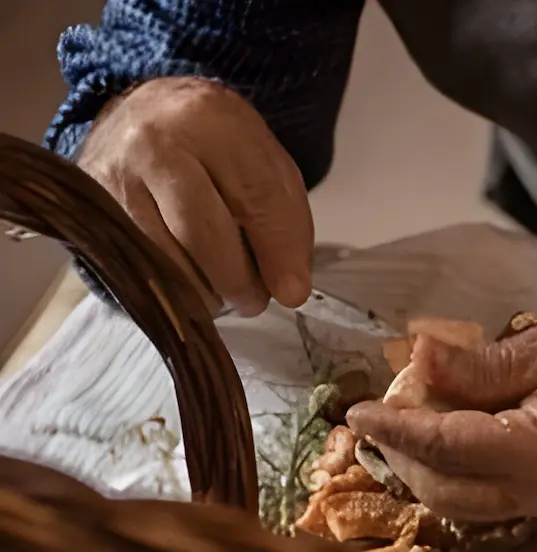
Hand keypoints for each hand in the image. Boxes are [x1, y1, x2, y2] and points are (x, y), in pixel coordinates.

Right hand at [76, 77, 313, 315]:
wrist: (146, 116)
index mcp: (212, 120)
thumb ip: (286, 222)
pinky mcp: (94, 207)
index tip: (292, 293)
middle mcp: (154, 142)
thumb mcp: (266, 165)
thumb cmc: (218, 148)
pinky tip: (190, 282)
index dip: (277, 252)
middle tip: (254, 300)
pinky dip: (172, 287)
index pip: (254, 197)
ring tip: (224, 289)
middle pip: (203, 234)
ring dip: (204, 290)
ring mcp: (115, 175)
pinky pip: (139, 265)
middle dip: (237, 281)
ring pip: (167, 259)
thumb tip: (289, 290)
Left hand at [347, 319, 536, 520]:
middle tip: (388, 401)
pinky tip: (447, 431)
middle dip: (401, 451)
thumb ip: (481, 365)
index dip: (392, 428)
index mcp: (535, 456)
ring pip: (454, 503)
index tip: (353, 409)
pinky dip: (449, 471)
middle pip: (438, 488)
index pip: (441, 448)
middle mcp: (533, 496)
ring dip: (422, 465)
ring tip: (413, 414)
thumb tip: (415, 359)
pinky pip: (478, 499)